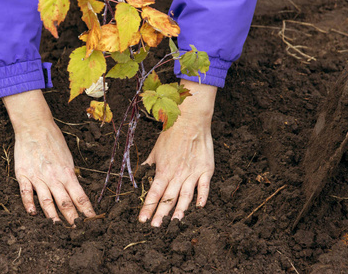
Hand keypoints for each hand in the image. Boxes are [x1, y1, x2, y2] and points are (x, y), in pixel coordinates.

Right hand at [3, 90, 95, 223]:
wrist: (34, 126)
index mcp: (67, 172)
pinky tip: (32, 213)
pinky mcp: (24, 174)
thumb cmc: (53, 140)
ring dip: (52, 215)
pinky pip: (26, 192)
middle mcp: (54, 177)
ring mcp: (38, 177)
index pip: (80, 196)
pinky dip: (29, 204)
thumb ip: (69, 174)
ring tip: (57, 227)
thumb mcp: (67, 157)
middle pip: (65, 202)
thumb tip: (75, 187)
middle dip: (72, 217)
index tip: (91, 220)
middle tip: (77, 230)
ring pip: (47, 201)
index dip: (86, 210)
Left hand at [138, 80, 216, 226]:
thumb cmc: (171, 134)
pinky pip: (204, 187)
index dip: (148, 207)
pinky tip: (199, 208)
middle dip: (160, 214)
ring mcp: (192, 173)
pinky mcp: (205, 170)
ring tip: (174, 223)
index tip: (142, 219)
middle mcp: (177, 174)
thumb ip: (150, 165)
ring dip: (179, 211)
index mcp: (163, 170)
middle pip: (168, 198)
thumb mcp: (155, 150)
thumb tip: (142, 174)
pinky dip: (202, 198)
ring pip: (185, 197)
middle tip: (155, 227)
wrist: (190, 121)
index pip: (154, 193)